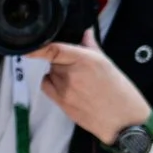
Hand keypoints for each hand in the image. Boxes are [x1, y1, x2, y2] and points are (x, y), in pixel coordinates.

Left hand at [35, 27, 152, 144]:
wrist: (122, 120)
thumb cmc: (120, 91)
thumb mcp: (108, 64)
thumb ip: (92, 47)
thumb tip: (86, 32)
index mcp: (86, 60)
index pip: (54, 50)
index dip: (38, 48)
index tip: (30, 45)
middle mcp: (72, 73)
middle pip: (53, 61)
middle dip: (61, 61)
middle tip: (76, 67)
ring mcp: (64, 89)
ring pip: (49, 73)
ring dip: (57, 73)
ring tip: (75, 80)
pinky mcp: (60, 102)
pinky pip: (46, 86)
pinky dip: (51, 83)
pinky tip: (65, 86)